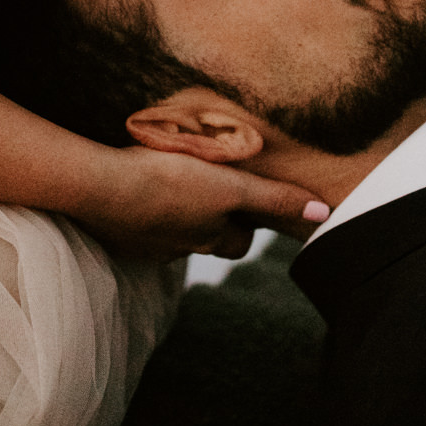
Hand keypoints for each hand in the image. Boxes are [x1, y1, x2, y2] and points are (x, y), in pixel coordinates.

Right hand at [70, 146, 325, 260]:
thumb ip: (274, 200)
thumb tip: (322, 214)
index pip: (240, 239)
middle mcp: (183, 246)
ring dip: (177, 216)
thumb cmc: (170, 180)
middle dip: (212, 224)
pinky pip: (139, 230)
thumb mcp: (231, 186)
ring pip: (173, 234)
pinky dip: (143, 214)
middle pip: (207, 241)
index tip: (244, 203)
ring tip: (170, 188)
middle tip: (209, 193)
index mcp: (211, 233)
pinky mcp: (120, 235)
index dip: (246, 221)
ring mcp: (149, 244)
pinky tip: (134, 193)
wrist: (102, 189)